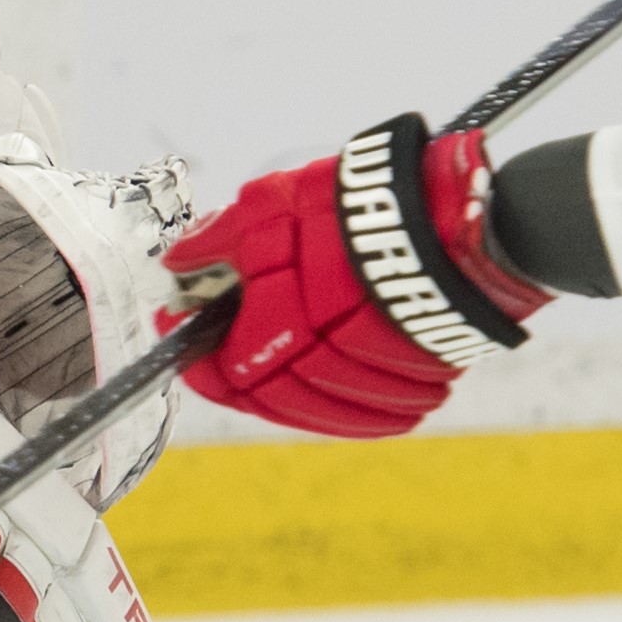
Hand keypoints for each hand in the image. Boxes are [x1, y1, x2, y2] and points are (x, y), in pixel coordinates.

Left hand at [158, 114, 547, 437]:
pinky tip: (351, 379)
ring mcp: (374, 381)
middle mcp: (320, 372)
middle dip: (248, 376)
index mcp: (271, 338)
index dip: (196, 359)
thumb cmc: (346, 210)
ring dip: (306, 390)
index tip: (188, 334)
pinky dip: (360, 401)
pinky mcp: (420, 379)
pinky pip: (382, 412)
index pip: (219, 375)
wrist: (444, 211)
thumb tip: (177, 266)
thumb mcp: (263, 208)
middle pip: (273, 400)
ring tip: (297, 357)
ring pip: (329, 409)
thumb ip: (214, 244)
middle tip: (237, 346)